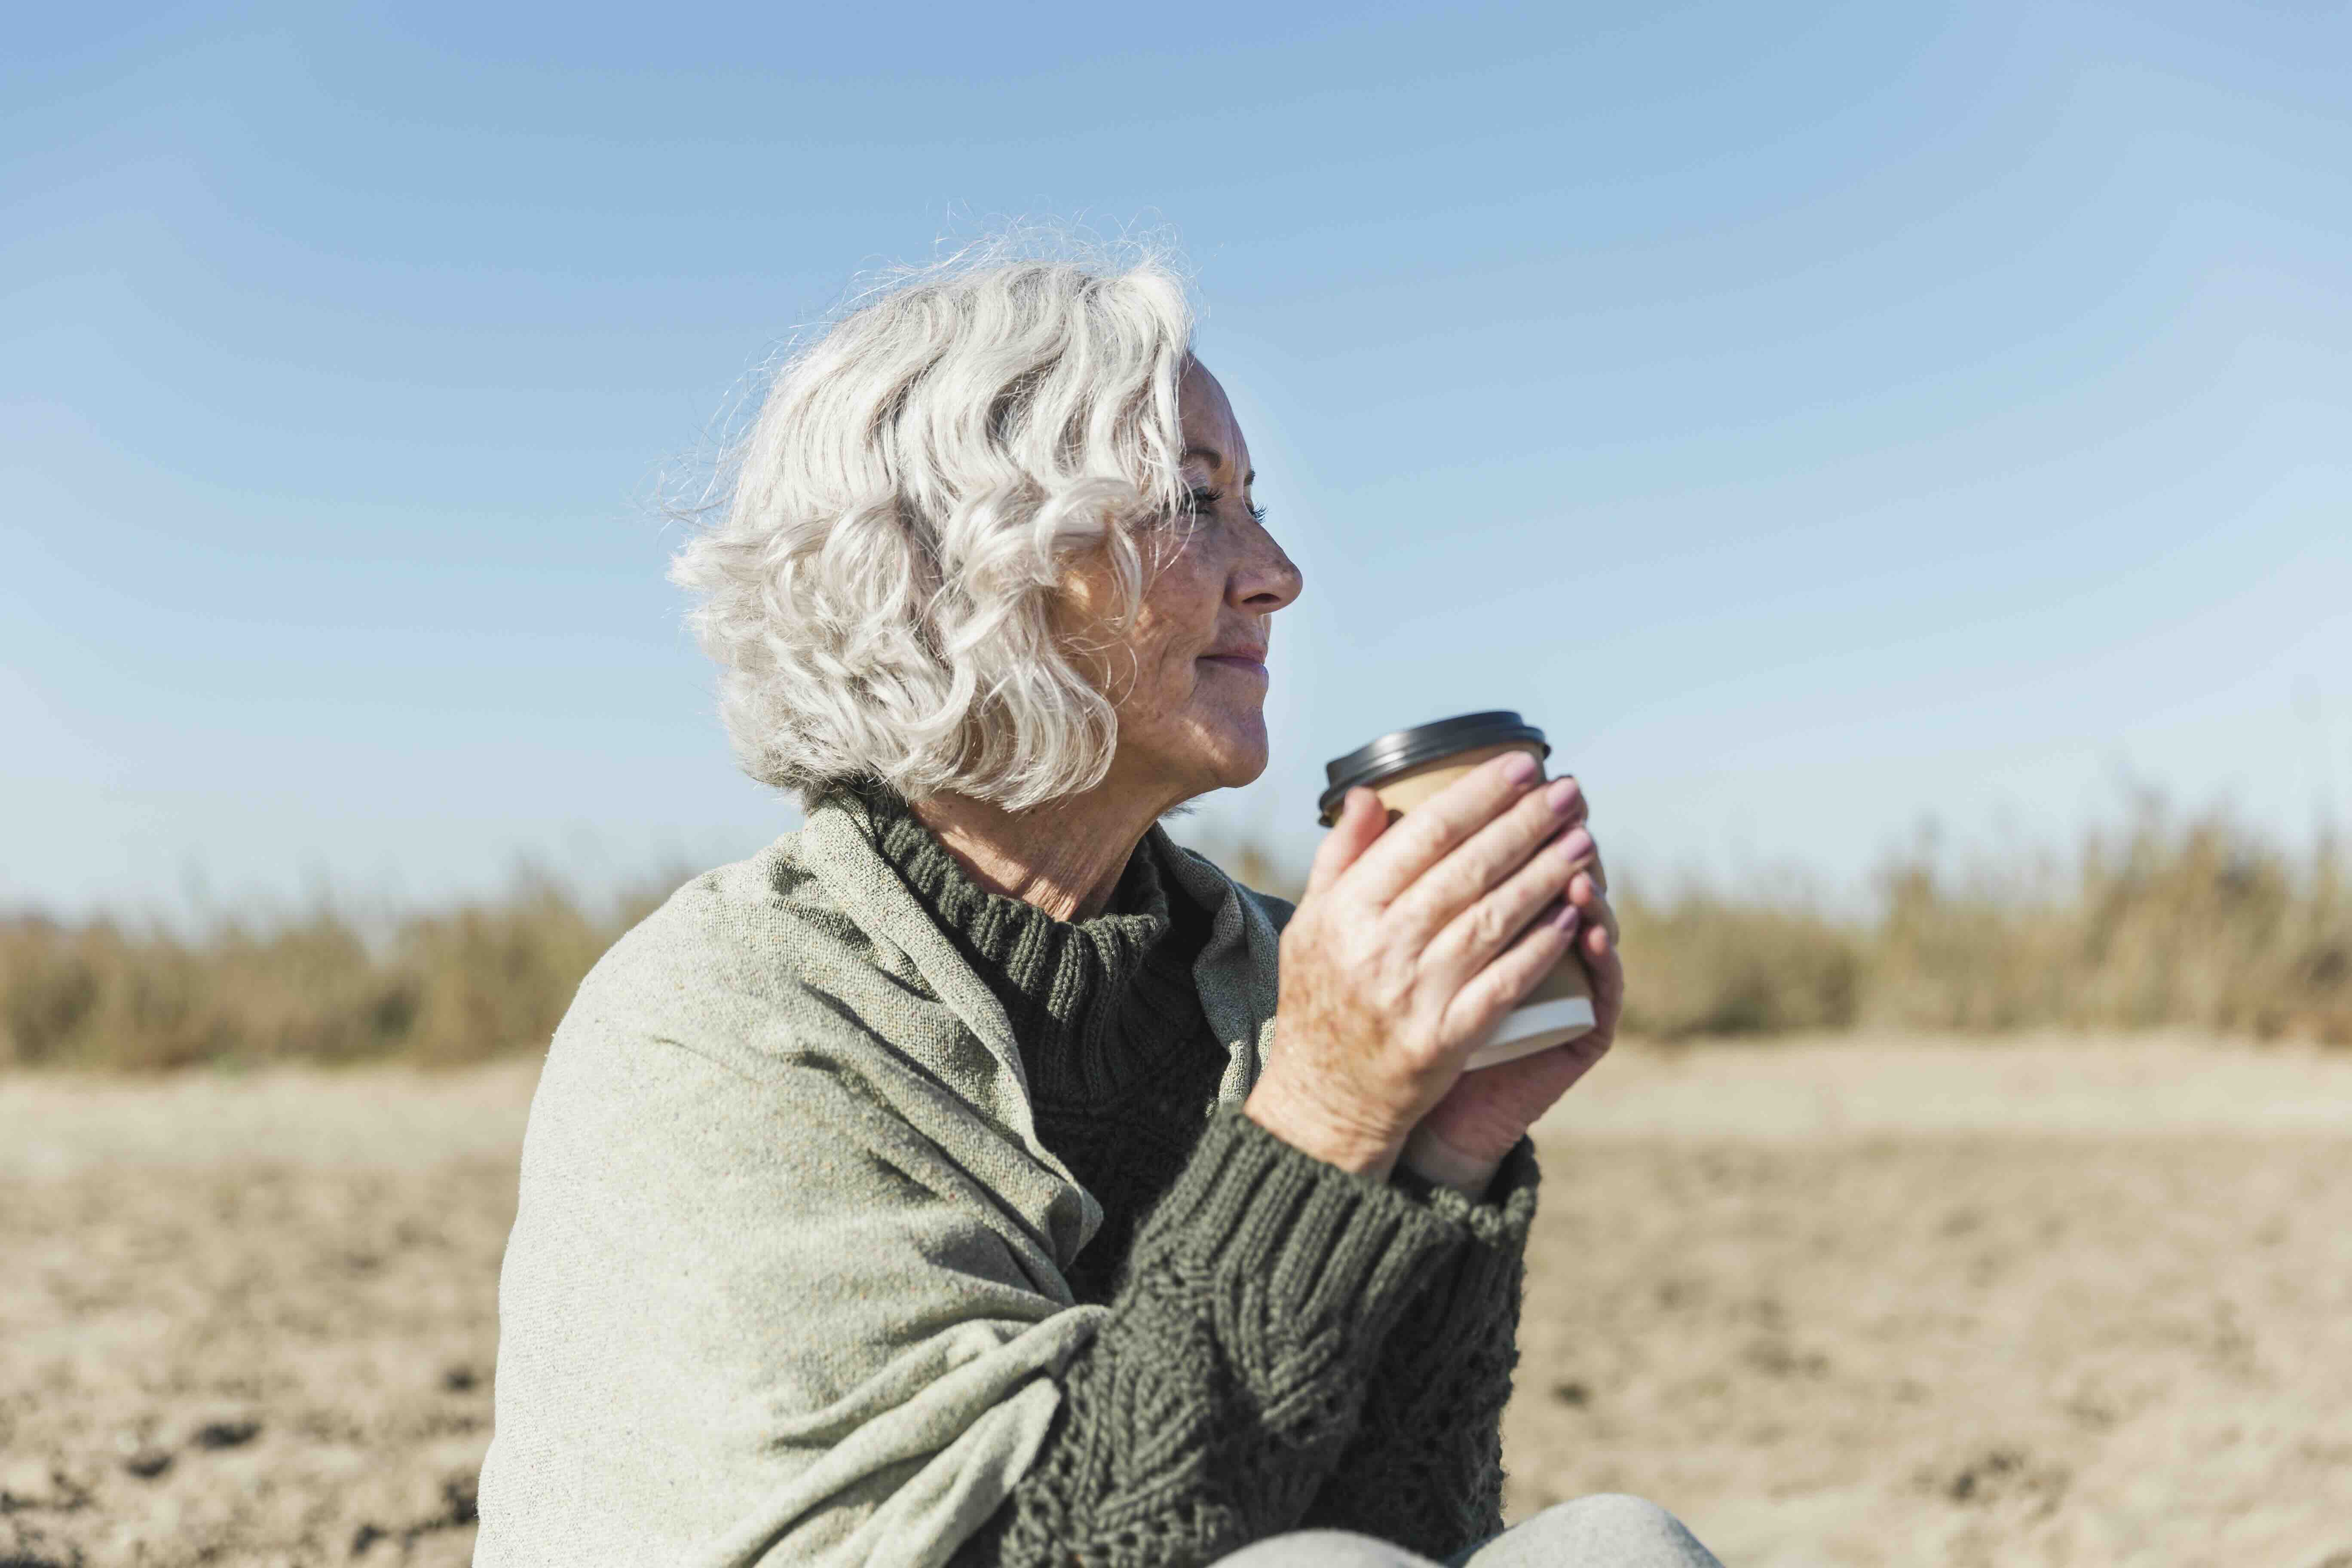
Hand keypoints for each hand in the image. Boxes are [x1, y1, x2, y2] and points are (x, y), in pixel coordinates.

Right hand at [1244, 750, 1592, 1180]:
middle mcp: (1378, 948)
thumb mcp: (1310, 923)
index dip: (1480, 796)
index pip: (1424, 835)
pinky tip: (1573, 915)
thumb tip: (1374, 793)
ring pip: (1493, 920)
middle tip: (1571, 792)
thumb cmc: (1321, 999)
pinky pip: (1504, 984)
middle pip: (1468, 870)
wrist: (1323, 1098)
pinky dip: (1541, 948)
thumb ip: (1340, 857)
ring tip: (1583, 841)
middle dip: (1526, 824)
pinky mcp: (1445, 1040)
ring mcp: (1414, 995)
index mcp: (1345, 911)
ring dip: (1545, 876)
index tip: (1523, 767)